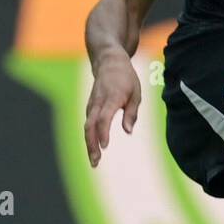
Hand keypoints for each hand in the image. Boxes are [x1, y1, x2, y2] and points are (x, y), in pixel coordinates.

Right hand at [85, 50, 141, 165]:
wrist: (109, 62)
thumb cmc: (126, 79)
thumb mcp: (136, 93)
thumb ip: (131, 113)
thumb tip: (128, 132)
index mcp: (112, 97)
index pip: (104, 118)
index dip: (103, 133)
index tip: (105, 147)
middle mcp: (98, 102)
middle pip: (90, 126)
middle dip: (92, 145)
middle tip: (95, 162)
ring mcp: (92, 104)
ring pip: (87, 126)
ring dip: (89, 144)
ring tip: (95, 161)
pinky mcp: (90, 107)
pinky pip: (88, 124)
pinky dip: (90, 137)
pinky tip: (94, 150)